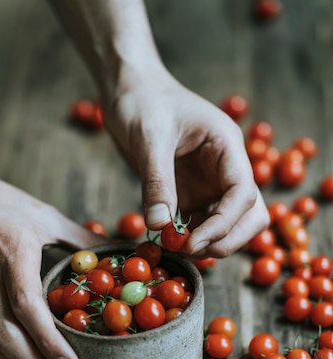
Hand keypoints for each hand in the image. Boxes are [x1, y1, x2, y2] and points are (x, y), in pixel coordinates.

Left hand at [101, 63, 268, 257]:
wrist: (128, 89)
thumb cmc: (142, 100)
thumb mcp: (148, 138)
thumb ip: (157, 182)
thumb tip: (159, 226)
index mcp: (227, 146)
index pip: (242, 193)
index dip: (223, 225)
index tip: (193, 243)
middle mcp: (226, 168)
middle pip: (249, 215)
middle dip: (226, 239)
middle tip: (190, 250)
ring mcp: (211, 183)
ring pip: (231, 224)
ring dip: (211, 242)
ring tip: (178, 248)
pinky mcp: (192, 193)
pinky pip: (201, 224)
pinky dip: (191, 238)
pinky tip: (169, 241)